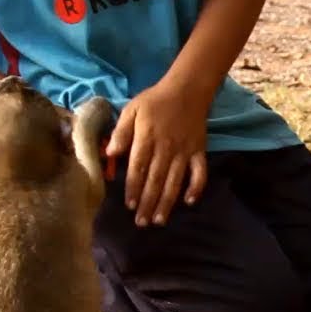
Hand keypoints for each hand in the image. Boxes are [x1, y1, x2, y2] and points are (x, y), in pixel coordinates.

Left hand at [105, 80, 208, 227]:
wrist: (188, 89)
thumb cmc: (155, 100)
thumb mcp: (132, 109)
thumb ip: (121, 132)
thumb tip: (110, 153)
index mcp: (147, 138)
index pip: (139, 168)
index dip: (133, 188)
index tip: (129, 205)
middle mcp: (167, 148)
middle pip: (156, 180)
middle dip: (148, 202)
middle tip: (142, 222)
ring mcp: (185, 151)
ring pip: (175, 181)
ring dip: (167, 202)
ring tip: (159, 220)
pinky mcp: (200, 151)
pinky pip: (200, 172)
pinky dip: (196, 187)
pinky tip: (189, 202)